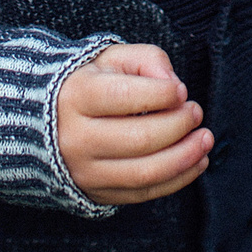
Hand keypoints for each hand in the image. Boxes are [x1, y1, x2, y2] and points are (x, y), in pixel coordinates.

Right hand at [57, 44, 210, 205]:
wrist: (47, 123)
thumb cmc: (90, 84)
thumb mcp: (111, 58)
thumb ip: (146, 59)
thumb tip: (172, 84)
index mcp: (75, 97)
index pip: (124, 97)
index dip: (161, 94)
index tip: (181, 91)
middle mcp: (75, 138)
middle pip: (140, 138)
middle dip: (179, 126)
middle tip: (196, 113)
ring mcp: (85, 171)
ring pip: (145, 172)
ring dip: (185, 157)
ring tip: (205, 140)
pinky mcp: (98, 193)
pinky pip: (144, 193)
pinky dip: (178, 179)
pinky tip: (196, 161)